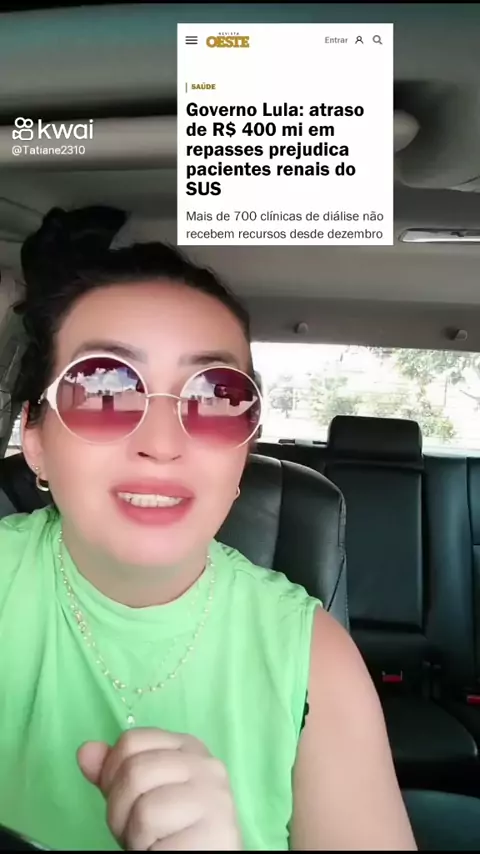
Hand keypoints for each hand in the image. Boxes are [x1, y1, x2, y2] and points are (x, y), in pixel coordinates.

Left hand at [77, 728, 241, 850]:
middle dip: (120, 811)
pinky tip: (166, 850)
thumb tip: (86, 751)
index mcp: (187, 748)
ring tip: (153, 842)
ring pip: (145, 809)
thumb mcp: (136, 799)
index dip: (113, 774)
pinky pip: (158, 840)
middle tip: (137, 831)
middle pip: (135, 772)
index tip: (127, 802)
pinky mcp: (217, 832)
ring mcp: (214, 798)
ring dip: (136, 836)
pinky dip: (150, 851)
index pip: (132, 741)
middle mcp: (206, 766)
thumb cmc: (168, 831)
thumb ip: (115, 774)